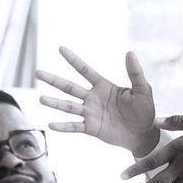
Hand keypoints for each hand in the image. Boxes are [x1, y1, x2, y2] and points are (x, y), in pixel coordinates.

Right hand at [36, 47, 158, 155]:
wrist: (144, 134)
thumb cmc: (144, 110)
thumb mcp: (142, 89)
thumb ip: (135, 73)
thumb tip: (130, 53)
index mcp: (103, 86)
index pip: (85, 70)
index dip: (73, 60)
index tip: (60, 49)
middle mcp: (93, 98)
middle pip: (69, 87)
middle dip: (54, 80)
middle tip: (37, 72)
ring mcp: (90, 113)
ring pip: (68, 106)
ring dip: (54, 103)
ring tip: (41, 99)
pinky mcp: (91, 128)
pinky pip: (74, 126)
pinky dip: (63, 127)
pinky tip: (51, 125)